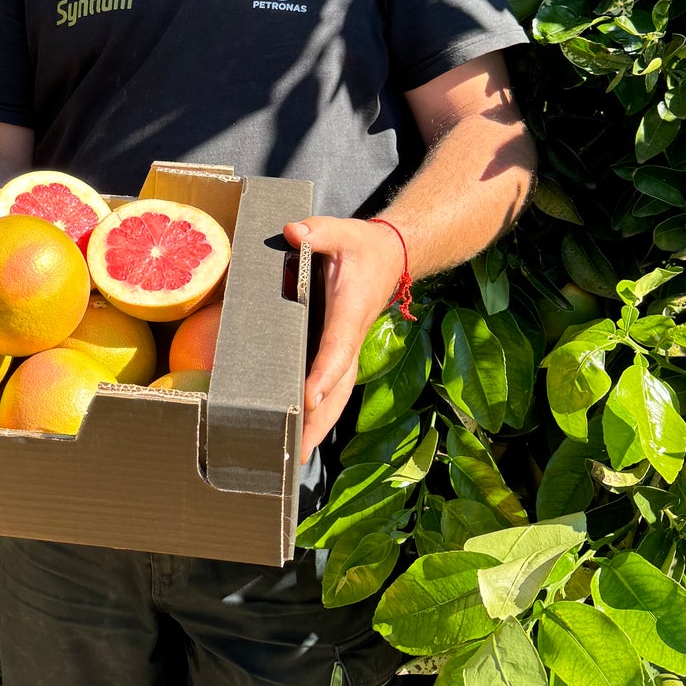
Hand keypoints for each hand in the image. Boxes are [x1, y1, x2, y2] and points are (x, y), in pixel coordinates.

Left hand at [282, 217, 406, 461]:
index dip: (324, 374)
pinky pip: (333, 387)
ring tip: (296, 455)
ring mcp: (350, 349)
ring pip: (338, 394)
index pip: (337, 348)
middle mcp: (352, 338)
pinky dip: (320, 412)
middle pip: (339, 387)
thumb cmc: (362, 246)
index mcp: (350, 312)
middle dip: (320, 419)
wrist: (393, 255)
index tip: (308, 399)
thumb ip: (318, 230)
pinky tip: (302, 433)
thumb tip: (293, 232)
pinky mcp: (343, 351)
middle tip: (297, 451)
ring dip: (319, 424)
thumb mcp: (340, 230)